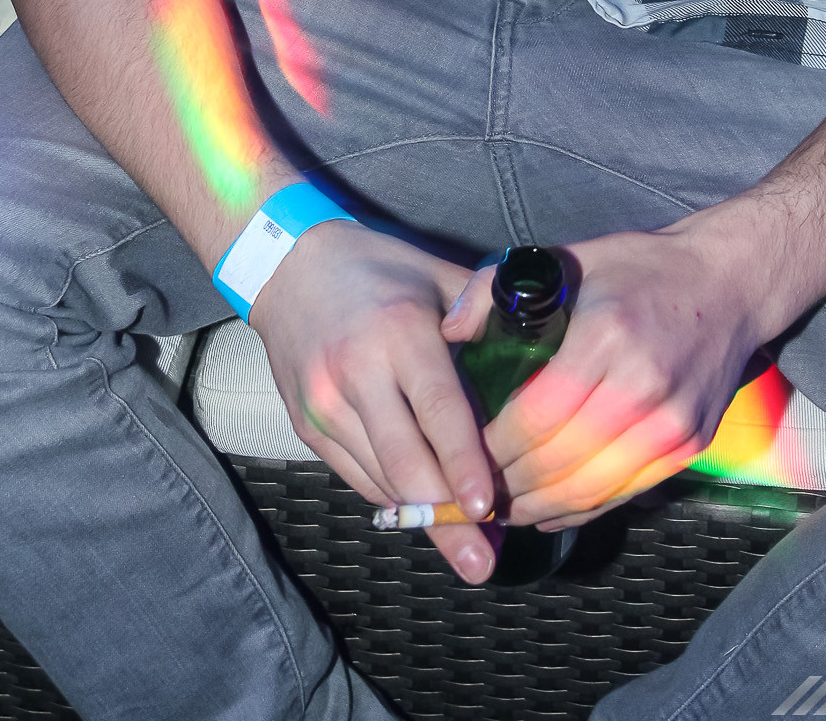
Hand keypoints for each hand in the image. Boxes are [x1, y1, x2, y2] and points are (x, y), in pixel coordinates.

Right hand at [250, 222, 497, 581]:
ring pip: (380, 479)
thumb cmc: (378, 267)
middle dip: (442, 519)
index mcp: (400, 331)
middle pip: (405, 461)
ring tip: (463, 547)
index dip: (463, 463)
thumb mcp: (436, 274)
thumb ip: (483, 314)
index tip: (485, 508)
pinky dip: (392, 498)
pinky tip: (420, 513)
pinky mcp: (308, 426)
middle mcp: (357, 372)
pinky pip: (356, 477)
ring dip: (420, 516)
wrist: (289, 265)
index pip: (437, 408)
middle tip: (480, 560)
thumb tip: (536, 347)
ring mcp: (326, 404)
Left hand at [442, 218, 757, 531]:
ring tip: (502, 508)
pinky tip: (547, 510)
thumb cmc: (643, 268)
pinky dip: (581, 509)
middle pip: (558, 461)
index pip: (536, 416)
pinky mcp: (688, 445)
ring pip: (590, 488)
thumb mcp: (567, 258)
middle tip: (472, 492)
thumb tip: (449, 331)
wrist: (730, 283)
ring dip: (538, 507)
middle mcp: (642, 386)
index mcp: (606, 337)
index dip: (492, 448)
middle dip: (507, 485)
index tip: (463, 454)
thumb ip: (495, 288)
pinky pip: (624, 493)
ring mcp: (671, 422)